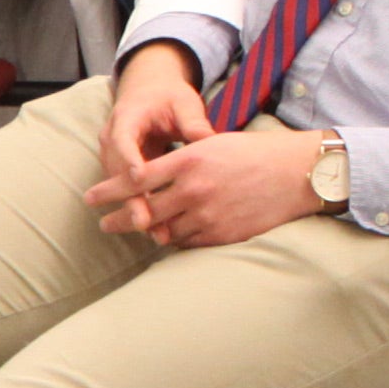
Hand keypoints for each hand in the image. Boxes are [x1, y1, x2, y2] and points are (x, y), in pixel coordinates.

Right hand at [87, 46, 214, 235]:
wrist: (150, 95)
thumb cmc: (169, 98)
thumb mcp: (183, 103)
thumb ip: (193, 121)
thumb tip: (209, 141)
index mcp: (126, 118)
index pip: (123, 141)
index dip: (129, 160)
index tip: (139, 178)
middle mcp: (113, 141)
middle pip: (117, 173)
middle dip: (131, 199)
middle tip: (144, 221)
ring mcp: (114, 159)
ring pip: (121, 189)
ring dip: (137, 212)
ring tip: (155, 234)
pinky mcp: (123, 173)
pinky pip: (130, 193)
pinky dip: (144, 210)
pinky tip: (160, 231)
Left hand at [118, 124, 335, 251]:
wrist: (298, 173)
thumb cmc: (256, 153)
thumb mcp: (213, 145)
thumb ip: (180, 163)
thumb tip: (149, 179)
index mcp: (190, 160)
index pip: (136, 179)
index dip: (108, 191)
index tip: (90, 198)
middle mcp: (195, 189)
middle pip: (143, 212)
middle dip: (119, 221)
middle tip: (104, 225)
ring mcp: (208, 214)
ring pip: (164, 231)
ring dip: (150, 232)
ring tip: (139, 232)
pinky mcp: (222, 234)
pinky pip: (188, 243)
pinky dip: (177, 239)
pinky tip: (172, 236)